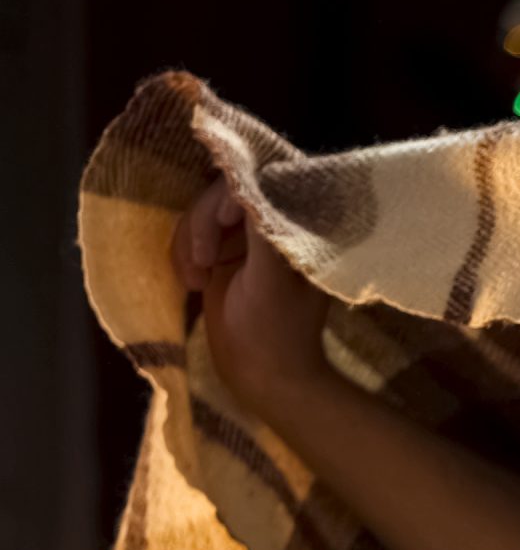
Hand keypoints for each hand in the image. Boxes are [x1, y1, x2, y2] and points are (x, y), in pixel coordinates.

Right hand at [170, 177, 334, 416]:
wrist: (260, 374)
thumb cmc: (274, 330)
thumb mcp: (269, 277)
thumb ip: (260, 226)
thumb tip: (245, 176)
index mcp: (304, 224)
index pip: (266, 175)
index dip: (235, 189)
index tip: (224, 217)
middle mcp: (279, 221)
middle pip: (226, 187)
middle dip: (205, 223)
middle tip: (205, 263)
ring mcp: (251, 235)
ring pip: (203, 208)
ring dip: (190, 241)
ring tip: (198, 279)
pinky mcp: (228, 249)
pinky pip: (193, 229)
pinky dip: (185, 252)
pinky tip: (194, 282)